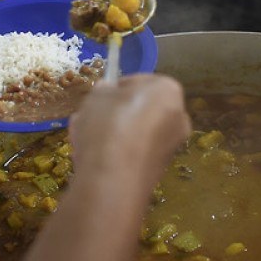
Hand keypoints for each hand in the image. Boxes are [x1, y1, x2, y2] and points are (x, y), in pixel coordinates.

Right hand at [68, 74, 190, 194]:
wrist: (113, 179)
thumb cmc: (108, 124)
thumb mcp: (97, 94)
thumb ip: (104, 90)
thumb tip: (107, 92)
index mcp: (168, 90)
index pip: (138, 81)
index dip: (114, 89)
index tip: (98, 98)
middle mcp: (178, 117)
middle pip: (139, 109)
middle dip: (113, 114)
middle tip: (89, 118)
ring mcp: (171, 146)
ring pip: (134, 133)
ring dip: (111, 134)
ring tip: (83, 140)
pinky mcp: (158, 170)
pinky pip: (133, 153)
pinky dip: (116, 153)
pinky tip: (92, 158)